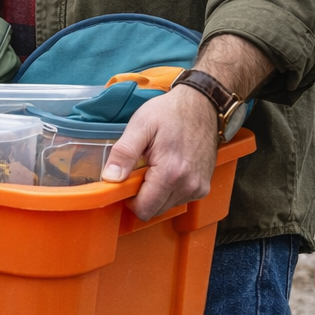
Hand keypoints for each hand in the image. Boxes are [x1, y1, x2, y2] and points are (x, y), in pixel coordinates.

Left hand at [101, 86, 218, 219]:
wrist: (203, 104)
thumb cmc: (170, 112)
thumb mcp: (141, 126)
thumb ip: (124, 153)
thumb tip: (110, 178)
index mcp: (171, 173)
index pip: (143, 209)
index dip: (128, 200)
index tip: (125, 182)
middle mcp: (188, 185)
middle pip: (154, 211)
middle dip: (141, 196)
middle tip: (140, 170)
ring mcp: (199, 187)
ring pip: (165, 206)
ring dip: (155, 193)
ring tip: (155, 166)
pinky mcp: (204, 186)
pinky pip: (178, 199)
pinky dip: (168, 190)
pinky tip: (168, 169)